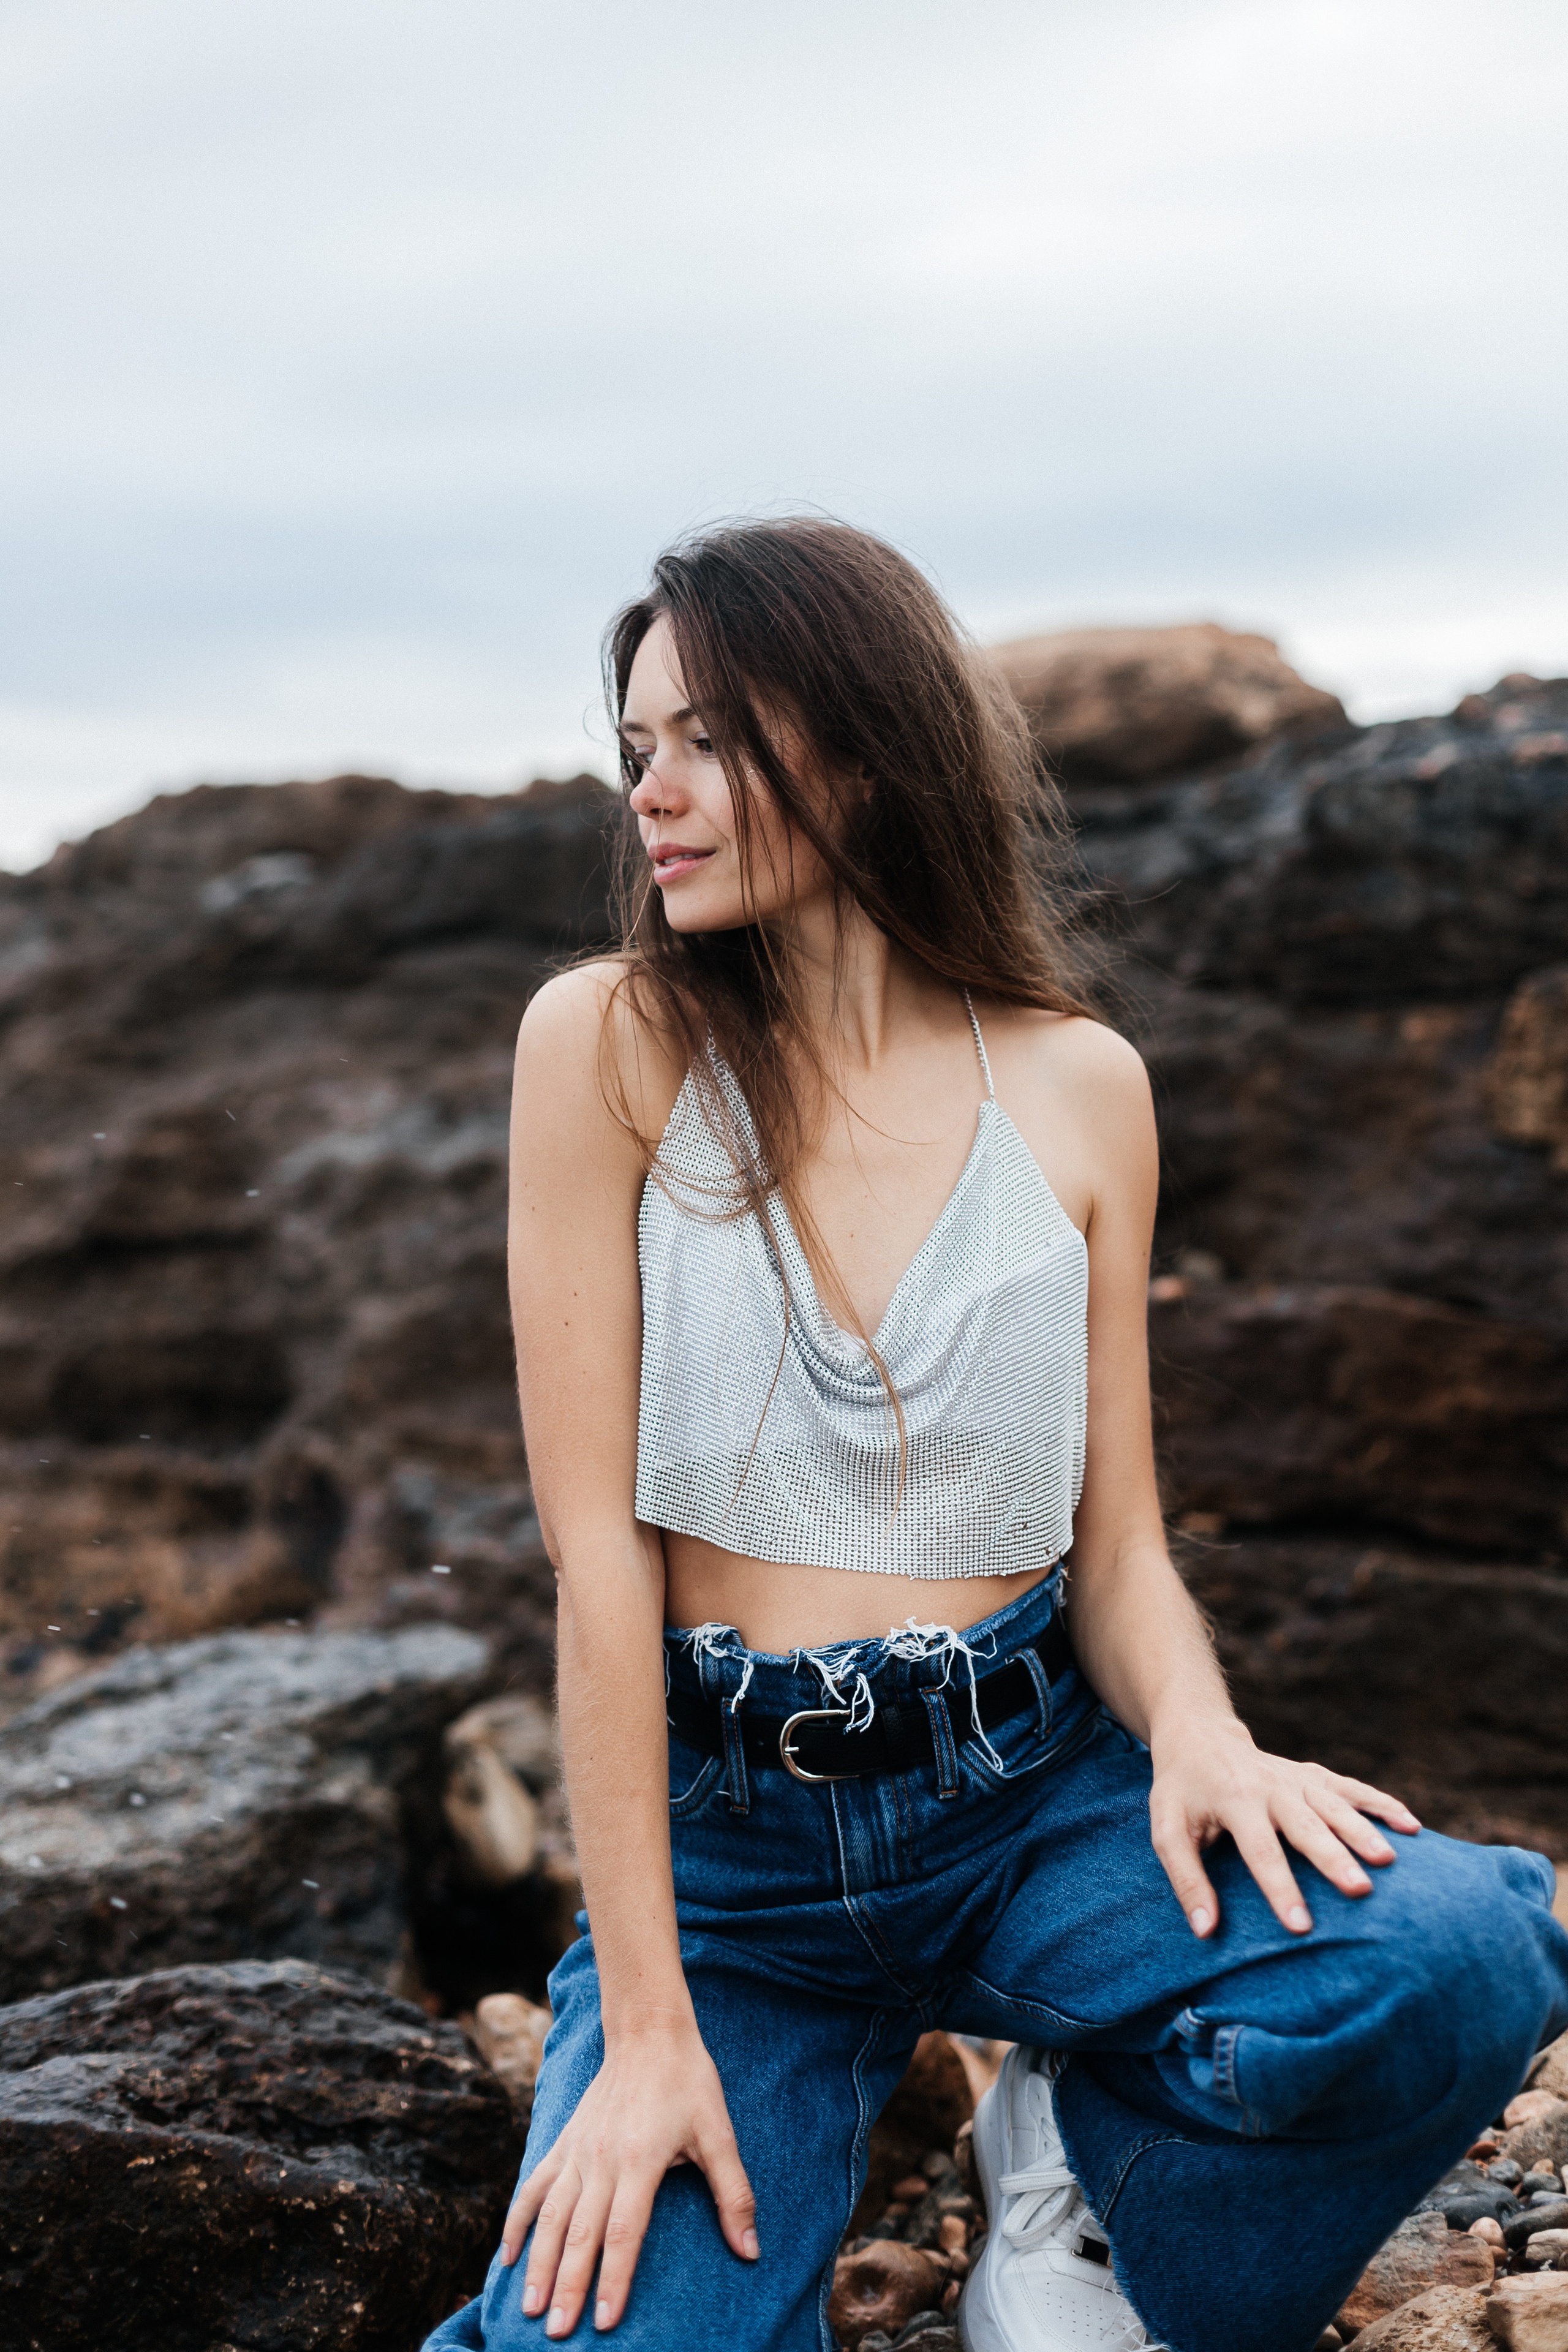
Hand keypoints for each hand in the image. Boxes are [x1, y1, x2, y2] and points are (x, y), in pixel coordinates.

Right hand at [500, 2014, 757, 2336]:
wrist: (648, 2030)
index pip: (622, 2233)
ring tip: (530, 2307)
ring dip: (537, 2263)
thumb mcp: (719, 2134)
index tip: (604, 2322)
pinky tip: (505, 2256)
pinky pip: (533, 2186)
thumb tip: (751, 2251)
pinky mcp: (563, 2141)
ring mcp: (576, 2151)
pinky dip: (516, 2221)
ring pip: (549, 2215)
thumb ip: (733, 2195)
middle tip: (557, 2332)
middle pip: (580, 2233)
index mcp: (639, 2161)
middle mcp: (600, 2159)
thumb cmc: (689, 2081)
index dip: (613, 2279)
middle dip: (568, 2286)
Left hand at [1148, 1716, 1420, 1938]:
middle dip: (1333, 1858)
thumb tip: (1205, 1931)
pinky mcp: (1314, 1775)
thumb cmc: (1183, 1794)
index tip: (1301, 1926)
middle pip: (1306, 1826)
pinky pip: (1353, 1788)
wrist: (1200, 1739)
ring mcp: (1297, 1778)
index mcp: (1234, 1800)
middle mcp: (1271, 1787)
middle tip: (1360, 1890)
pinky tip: (1412, 1826)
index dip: (1280, 1888)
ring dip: (1364, 1830)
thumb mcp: (1167, 1831)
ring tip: (1390, 1860)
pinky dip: (1382, 1804)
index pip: (1261, 1851)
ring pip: (1335, 1805)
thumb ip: (1186, 1879)